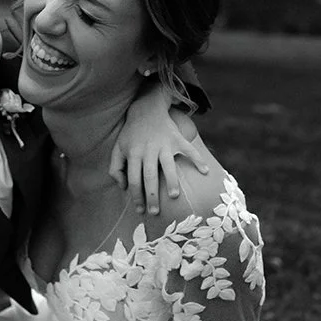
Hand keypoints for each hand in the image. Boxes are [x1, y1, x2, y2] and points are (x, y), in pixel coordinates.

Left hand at [111, 84, 210, 215]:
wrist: (146, 109)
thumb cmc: (131, 134)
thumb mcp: (118, 148)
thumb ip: (115, 168)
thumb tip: (123, 187)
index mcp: (133, 154)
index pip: (134, 179)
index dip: (136, 196)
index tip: (140, 210)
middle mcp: (148, 150)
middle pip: (149, 176)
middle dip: (152, 195)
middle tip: (155, 212)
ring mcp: (164, 144)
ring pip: (168, 165)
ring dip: (172, 181)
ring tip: (174, 196)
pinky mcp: (176, 139)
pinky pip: (189, 150)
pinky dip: (198, 160)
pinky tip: (205, 171)